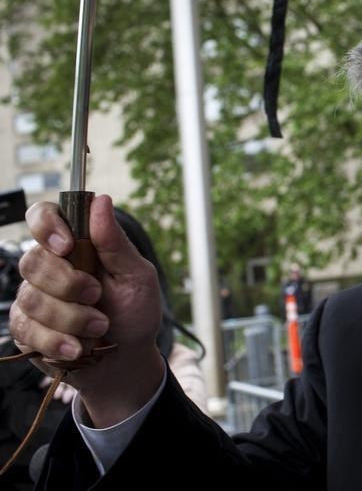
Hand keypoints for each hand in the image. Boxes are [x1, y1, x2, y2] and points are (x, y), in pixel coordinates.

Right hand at [9, 195, 163, 426]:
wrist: (126, 359)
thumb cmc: (135, 312)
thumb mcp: (137, 276)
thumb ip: (115, 242)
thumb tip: (101, 200)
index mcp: (77, 246)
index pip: (43, 217)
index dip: (47, 226)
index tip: (67, 246)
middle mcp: (51, 267)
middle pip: (34, 261)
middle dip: (68, 284)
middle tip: (97, 297)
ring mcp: (35, 297)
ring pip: (31, 299)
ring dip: (70, 318)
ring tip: (99, 327)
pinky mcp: (27, 329)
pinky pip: (27, 329)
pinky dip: (57, 340)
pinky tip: (78, 348)